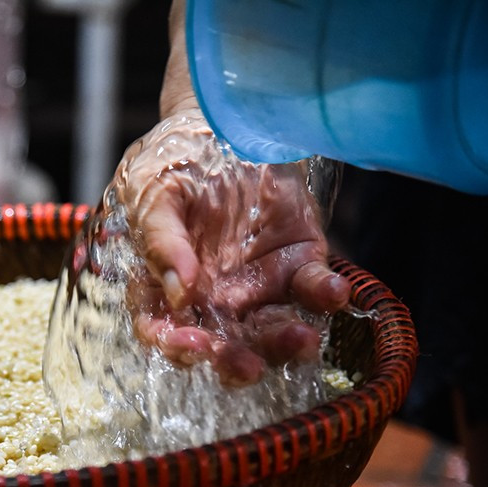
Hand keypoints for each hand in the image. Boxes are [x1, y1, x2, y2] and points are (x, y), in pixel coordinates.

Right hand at [107, 114, 349, 385]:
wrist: (224, 119)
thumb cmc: (175, 159)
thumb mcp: (153, 191)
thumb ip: (160, 239)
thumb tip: (178, 291)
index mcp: (165, 287)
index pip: (164, 330)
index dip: (174, 346)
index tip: (191, 346)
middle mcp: (211, 299)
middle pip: (221, 345)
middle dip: (234, 362)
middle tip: (247, 366)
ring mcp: (257, 287)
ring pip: (271, 332)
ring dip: (284, 344)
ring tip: (300, 340)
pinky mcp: (298, 263)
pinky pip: (314, 290)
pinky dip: (325, 296)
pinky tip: (334, 293)